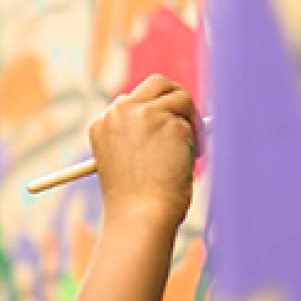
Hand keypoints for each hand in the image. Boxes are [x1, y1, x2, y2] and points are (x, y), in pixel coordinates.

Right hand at [87, 74, 197, 225]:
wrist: (139, 216)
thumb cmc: (133, 201)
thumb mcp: (124, 161)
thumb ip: (139, 137)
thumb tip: (177, 122)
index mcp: (102, 123)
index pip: (133, 102)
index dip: (154, 114)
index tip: (166, 131)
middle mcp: (119, 112)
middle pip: (156, 83)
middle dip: (176, 99)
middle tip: (188, 121)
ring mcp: (143, 114)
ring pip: (181, 97)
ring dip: (191, 119)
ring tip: (191, 149)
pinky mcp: (169, 122)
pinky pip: (192, 121)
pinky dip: (198, 139)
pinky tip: (189, 161)